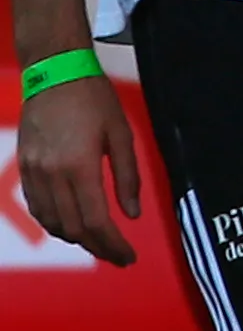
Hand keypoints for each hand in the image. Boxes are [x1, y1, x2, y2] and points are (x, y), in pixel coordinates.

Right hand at [17, 74, 140, 266]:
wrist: (54, 72)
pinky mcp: (23, 166)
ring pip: (51, 221)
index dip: (113, 245)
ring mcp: (33, 172)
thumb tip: (131, 214)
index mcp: (80, 167)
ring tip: (99, 242)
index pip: (96, 221)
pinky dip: (53, 222)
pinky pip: (36, 206)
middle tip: (118, 255)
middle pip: (73, 228)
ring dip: (75, 238)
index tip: (129, 257)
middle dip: (97, 247)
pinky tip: (71, 224)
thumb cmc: (94, 100)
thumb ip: (127, 177)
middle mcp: (52, 174)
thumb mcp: (122, 135)